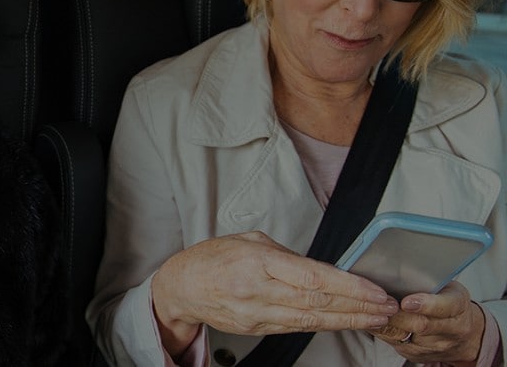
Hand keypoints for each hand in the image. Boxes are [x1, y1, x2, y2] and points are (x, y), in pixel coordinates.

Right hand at [151, 231, 398, 354]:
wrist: (182, 287)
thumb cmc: (213, 258)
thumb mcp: (249, 241)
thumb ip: (286, 255)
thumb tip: (323, 268)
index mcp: (256, 261)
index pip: (312, 278)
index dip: (349, 286)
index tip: (375, 289)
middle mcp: (257, 290)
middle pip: (317, 302)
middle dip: (358, 306)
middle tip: (388, 306)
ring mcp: (256, 313)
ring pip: (312, 320)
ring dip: (349, 320)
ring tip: (377, 318)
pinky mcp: (256, 328)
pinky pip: (297, 328)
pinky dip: (326, 326)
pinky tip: (346, 323)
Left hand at [372, 281, 484, 365]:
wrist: (464, 335)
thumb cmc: (448, 302)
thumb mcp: (446, 285)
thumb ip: (427, 279)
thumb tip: (399, 267)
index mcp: (459, 305)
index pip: (444, 306)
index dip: (424, 304)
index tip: (406, 302)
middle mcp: (452, 329)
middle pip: (420, 325)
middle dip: (398, 314)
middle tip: (380, 303)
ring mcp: (435, 345)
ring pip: (403, 336)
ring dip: (386, 322)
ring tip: (373, 309)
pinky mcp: (418, 354)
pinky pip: (394, 343)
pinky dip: (381, 330)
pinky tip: (374, 319)